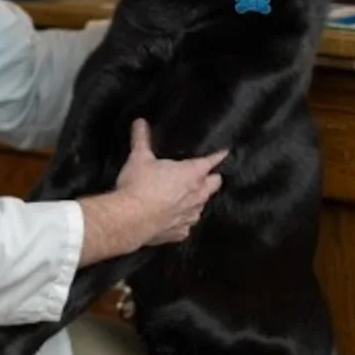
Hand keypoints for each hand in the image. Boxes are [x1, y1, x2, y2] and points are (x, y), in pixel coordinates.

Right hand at [115, 118, 226, 247]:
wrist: (130, 219)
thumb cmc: (138, 187)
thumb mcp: (138, 157)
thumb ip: (141, 138)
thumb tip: (140, 122)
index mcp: (191, 174)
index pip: (211, 161)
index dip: (218, 155)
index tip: (224, 152)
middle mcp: (196, 195)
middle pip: (214, 184)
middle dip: (212, 178)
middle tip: (206, 174)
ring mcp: (190, 216)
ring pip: (202, 205)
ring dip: (198, 199)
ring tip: (189, 195)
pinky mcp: (180, 232)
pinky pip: (187, 224)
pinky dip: (183, 219)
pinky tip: (174, 216)